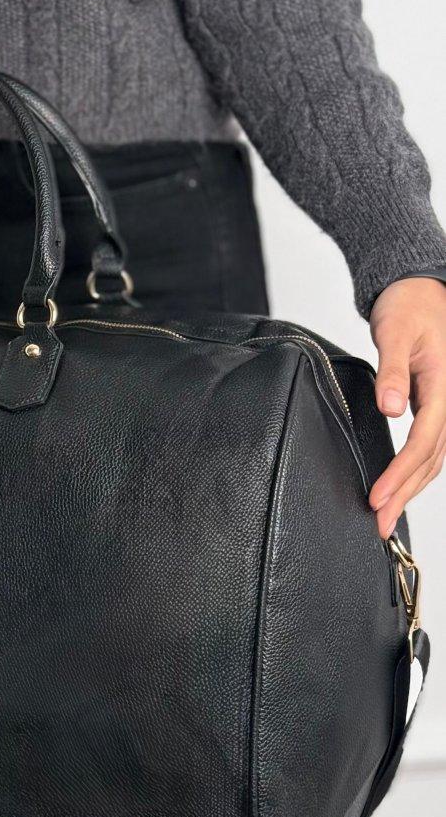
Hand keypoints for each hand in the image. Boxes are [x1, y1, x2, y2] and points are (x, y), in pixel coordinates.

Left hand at [368, 277, 445, 537]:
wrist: (420, 292)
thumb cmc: (408, 308)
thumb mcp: (396, 333)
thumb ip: (393, 371)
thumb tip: (391, 408)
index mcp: (443, 387)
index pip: (423, 441)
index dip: (400, 473)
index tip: (378, 498)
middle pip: (430, 459)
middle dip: (404, 494)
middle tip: (379, 524)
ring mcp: (445, 406)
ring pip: (434, 459)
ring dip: (410, 489)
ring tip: (386, 516)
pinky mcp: (436, 407)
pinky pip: (431, 447)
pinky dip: (416, 471)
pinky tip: (400, 488)